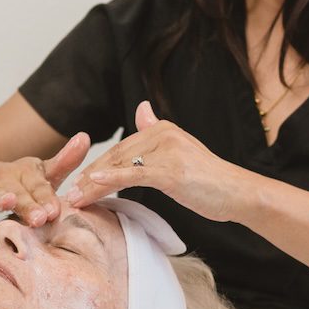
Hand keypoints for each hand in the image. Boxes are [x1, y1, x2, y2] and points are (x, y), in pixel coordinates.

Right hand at [0, 132, 89, 226]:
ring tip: (9, 202)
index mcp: (26, 171)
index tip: (55, 209)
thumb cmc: (15, 183)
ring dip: (2, 200)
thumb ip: (64, 162)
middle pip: (20, 192)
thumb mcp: (39, 174)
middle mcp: (6, 177)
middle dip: (30, 204)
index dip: (46, 196)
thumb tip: (85, 137)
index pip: (38, 184)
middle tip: (41, 217)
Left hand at [66, 102, 251, 221]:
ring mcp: (168, 152)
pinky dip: (111, 179)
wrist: (239, 193)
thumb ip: (157, 133)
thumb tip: (142, 108)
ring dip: (93, 184)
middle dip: (90, 178)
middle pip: (116, 157)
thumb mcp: (181, 150)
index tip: (78, 183)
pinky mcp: (172, 171)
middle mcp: (163, 134)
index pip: (120, 149)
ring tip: (75, 200)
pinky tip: (93, 184)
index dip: (97, 167)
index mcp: (162, 128)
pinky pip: (135, 175)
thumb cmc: (210, 179)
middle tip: (69, 195)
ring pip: (121, 167)